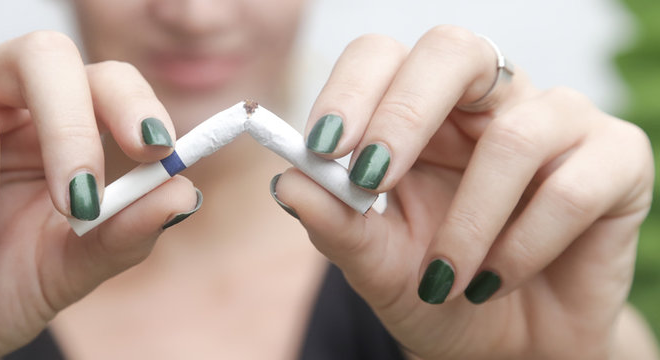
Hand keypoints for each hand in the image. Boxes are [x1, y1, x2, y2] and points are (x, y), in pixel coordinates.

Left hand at [276, 26, 653, 358]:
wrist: (510, 348)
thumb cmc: (438, 291)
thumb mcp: (376, 264)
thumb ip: (336, 224)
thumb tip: (288, 183)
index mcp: (419, 112)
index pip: (382, 57)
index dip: (351, 90)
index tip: (323, 148)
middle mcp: (487, 101)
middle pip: (453, 50)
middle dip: (404, 113)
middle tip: (372, 177)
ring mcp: (557, 122)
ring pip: (516, 136)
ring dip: (469, 223)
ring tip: (445, 280)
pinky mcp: (616, 160)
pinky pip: (571, 188)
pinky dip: (525, 246)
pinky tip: (498, 280)